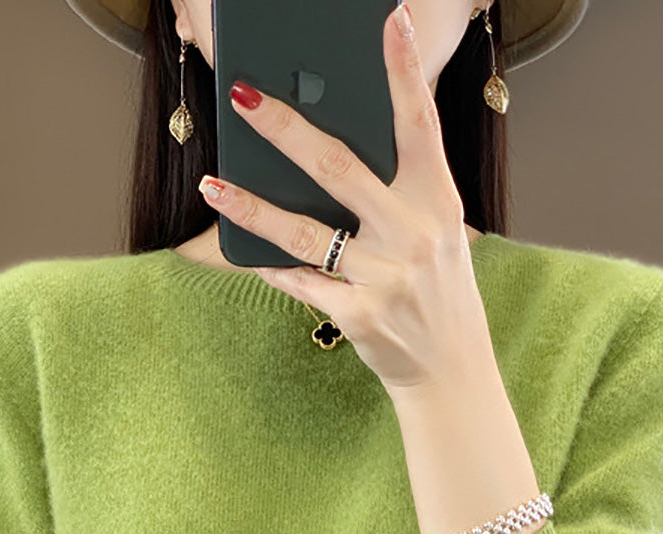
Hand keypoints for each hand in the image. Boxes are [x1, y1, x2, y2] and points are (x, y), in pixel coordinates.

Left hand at [197, 3, 492, 395]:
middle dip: (284, 129)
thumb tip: (326, 155)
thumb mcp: (436, 235)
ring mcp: (384, 277)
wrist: (450, 371)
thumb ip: (396, 195)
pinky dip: (271, 266)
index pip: (419, 126)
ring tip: (212, 183)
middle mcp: (414, 234)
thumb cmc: (436, 292)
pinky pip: (300, 282)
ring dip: (250, 206)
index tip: (389, 20)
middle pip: (337, 168)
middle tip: (245, 97)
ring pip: (301, 231)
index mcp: (438, 203)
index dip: (403, 71)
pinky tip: (246, 251)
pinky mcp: (358, 315)